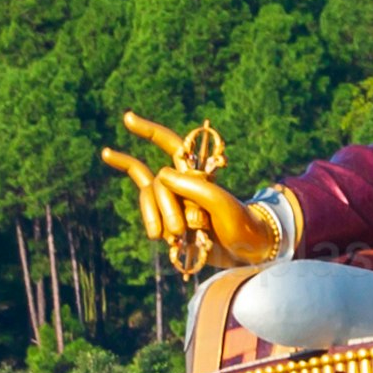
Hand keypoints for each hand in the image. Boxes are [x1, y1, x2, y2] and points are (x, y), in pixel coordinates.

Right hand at [100, 113, 278, 270]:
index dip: (148, 130)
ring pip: (149, 199)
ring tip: (175, 239)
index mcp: (197, 171)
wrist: (245, 254)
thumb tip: (160, 173)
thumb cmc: (240, 225)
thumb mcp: (221, 203)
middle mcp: (182, 183)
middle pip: (158, 182)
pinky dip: (155, 227)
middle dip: (164, 206)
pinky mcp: (168, 223)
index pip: (168, 144)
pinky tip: (170, 242)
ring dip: (157, 219)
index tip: (127, 118)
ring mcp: (173, 203)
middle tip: (181, 229)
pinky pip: (151, 219)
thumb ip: (193, 187)